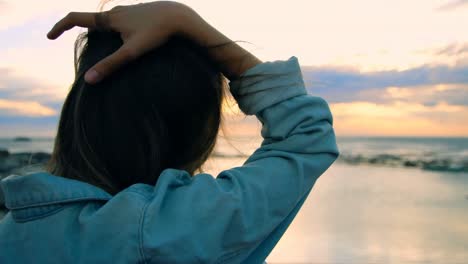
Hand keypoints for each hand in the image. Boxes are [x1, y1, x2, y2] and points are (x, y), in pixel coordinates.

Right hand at [47, 1, 191, 83]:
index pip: (76, 18)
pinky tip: (124, 41)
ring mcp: (128, 10)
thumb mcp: (132, 52)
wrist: (178, 17)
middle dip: (82, 32)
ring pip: (107, 21)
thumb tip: (89, 80)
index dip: (60, 27)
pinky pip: (120, 22)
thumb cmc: (156, 33)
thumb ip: (111, 65)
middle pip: (91, 21)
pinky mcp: (139, 13)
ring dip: (99, 32)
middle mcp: (116, 11)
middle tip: (76, 45)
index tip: (49, 37)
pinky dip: (115, 31)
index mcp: (109, 18)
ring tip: (100, 48)